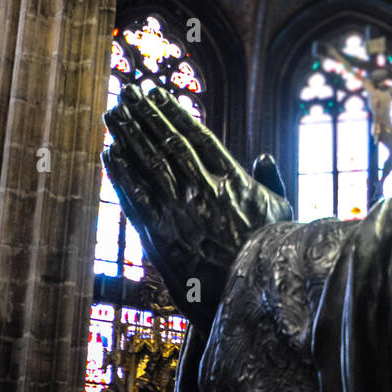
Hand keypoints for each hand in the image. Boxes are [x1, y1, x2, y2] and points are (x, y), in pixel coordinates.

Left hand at [102, 84, 291, 324]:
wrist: (247, 299)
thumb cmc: (270, 254)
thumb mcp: (282, 212)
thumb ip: (271, 181)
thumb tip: (263, 157)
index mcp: (233, 179)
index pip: (196, 136)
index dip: (173, 112)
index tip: (157, 93)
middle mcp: (202, 190)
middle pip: (166, 143)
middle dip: (145, 115)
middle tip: (126, 92)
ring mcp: (177, 213)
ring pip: (146, 165)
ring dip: (127, 135)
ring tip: (112, 113)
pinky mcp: (158, 237)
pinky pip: (134, 198)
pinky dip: (120, 173)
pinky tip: (109, 153)